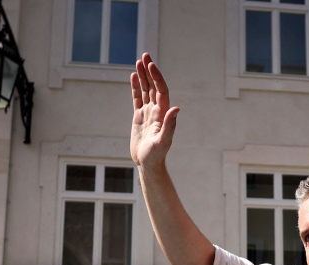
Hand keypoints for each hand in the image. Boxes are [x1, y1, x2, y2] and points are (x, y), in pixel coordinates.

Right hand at [130, 53, 178, 171]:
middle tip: (145, 55)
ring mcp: (148, 113)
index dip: (156, 77)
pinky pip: (137, 99)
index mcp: (163, 114)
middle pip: (153, 86)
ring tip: (138, 62)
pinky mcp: (139, 117)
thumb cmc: (156, 156)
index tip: (151, 64)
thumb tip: (176, 108)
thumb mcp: (164, 141)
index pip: (161, 90)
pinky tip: (133, 77)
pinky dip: (135, 88)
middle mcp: (157, 111)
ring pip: (145, 90)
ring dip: (142, 76)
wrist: (148, 164)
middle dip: (149, 71)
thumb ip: (170, 125)